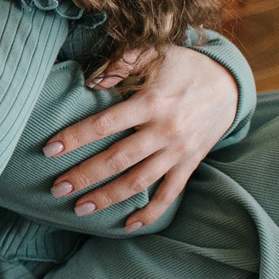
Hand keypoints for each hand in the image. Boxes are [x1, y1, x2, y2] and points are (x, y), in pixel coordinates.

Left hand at [43, 44, 238, 231]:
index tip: (49, 149)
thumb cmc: (184, 66)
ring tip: (81, 209)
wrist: (229, 84)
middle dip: (85, 176)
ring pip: (138, 182)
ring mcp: (178, 152)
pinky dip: (151, 213)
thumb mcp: (155, 53)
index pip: (105, 124)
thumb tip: (90, 82)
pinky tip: (128, 226)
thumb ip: (121, 63)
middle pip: (117, 160)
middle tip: (57, 188)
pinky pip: (170, 195)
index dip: (75, 137)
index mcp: (151, 103)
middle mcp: (165, 131)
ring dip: (108, 198)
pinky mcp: (189, 164)